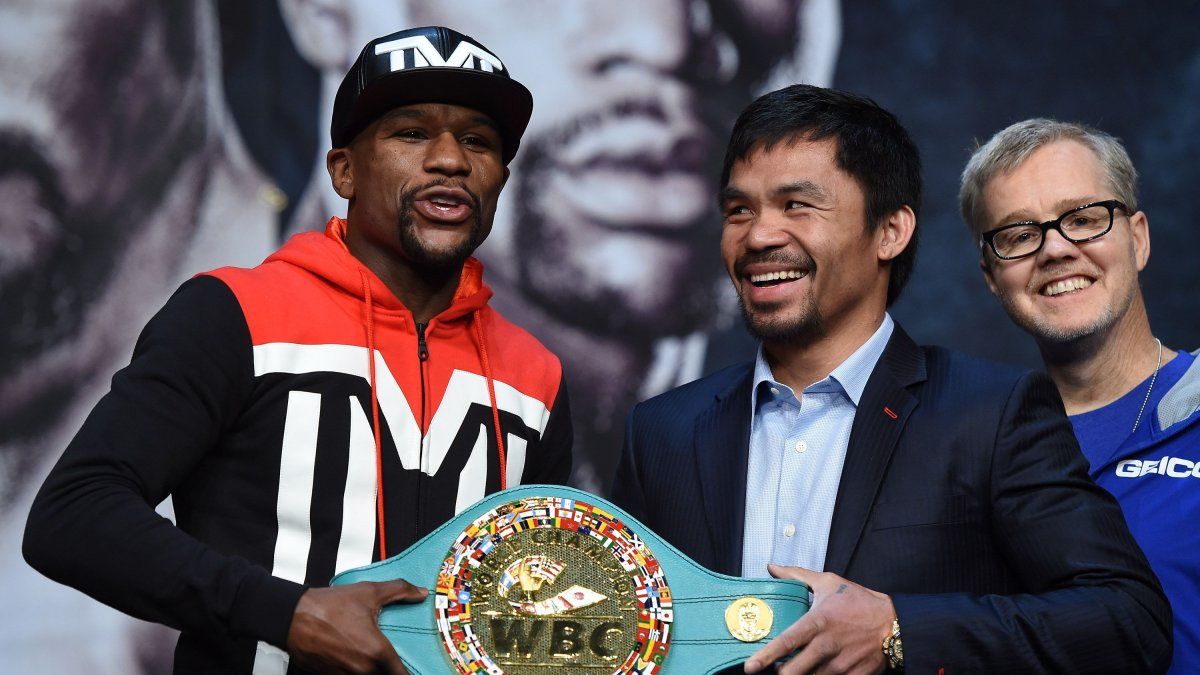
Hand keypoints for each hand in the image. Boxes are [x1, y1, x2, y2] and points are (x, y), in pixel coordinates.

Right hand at [286, 579, 427, 673]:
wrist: (292, 617)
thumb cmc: (329, 606)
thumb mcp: (369, 592)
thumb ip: (400, 591)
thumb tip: (420, 593)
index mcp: (377, 653)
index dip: (408, 673)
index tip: (411, 668)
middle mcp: (362, 671)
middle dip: (389, 670)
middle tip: (390, 660)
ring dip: (371, 671)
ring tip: (367, 656)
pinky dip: (353, 672)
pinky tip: (352, 659)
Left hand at [744, 565, 893, 674]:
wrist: (894, 623)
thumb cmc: (859, 602)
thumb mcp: (828, 582)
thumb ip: (797, 576)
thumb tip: (772, 567)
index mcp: (818, 623)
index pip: (787, 642)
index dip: (766, 657)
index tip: (751, 667)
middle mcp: (827, 646)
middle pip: (794, 671)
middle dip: (781, 674)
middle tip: (776, 670)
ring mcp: (840, 665)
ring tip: (797, 668)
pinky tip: (818, 671)